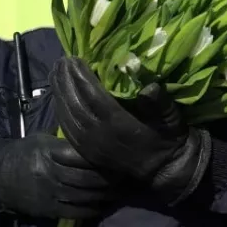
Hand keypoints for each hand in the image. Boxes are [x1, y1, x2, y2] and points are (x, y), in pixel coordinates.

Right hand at [0, 134, 118, 220]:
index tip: (118, 154)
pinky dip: (92, 209)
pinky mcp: (49, 209)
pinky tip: (102, 204)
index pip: (83, 155)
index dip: (102, 156)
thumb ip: (66, 141)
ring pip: (85, 195)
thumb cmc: (24, 154)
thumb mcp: (42, 140)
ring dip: (106, 194)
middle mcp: (51, 173)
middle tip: (127, 173)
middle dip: (110, 177)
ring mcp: (51, 193)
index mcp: (50, 152)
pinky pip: (76, 211)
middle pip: (88, 176)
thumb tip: (94, 137)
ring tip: (121, 189)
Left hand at [51, 57, 210, 204]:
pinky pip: (68, 130)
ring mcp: (92, 146)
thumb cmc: (168, 137)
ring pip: (68, 118)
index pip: (94, 97)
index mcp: (120, 126)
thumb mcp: (171, 118)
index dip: (82, 77)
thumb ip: (160, 103)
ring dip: (59, 94)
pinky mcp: (88, 153)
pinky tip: (58, 98)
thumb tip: (149, 87)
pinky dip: (60, 112)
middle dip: (65, 82)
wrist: (163, 168)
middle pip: (76, 105)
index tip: (75, 59)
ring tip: (55, 74)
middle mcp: (101, 136)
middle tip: (61, 61)